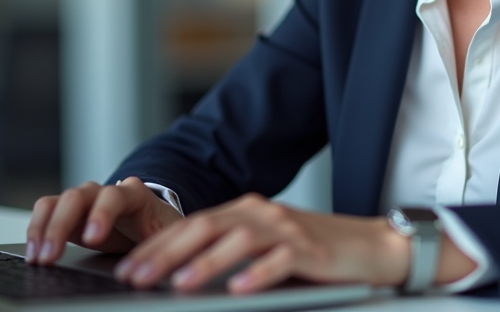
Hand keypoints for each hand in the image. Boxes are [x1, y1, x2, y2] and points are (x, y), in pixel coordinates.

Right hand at [26, 177, 183, 264]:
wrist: (151, 223)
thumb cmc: (158, 231)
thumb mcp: (165, 240)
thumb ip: (158, 247)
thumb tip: (152, 269)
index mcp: (134, 195)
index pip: (115, 196)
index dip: (102, 214)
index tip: (92, 238)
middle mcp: (104, 192)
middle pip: (77, 196)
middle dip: (61, 225)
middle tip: (51, 255)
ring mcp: (83, 200)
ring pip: (56, 202)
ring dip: (42, 229)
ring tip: (37, 258)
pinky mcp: (68, 213)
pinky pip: (46, 212)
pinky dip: (36, 231)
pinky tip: (34, 254)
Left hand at [112, 193, 412, 292]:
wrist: (372, 246)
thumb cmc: (315, 252)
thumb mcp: (265, 247)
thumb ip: (229, 252)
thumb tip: (180, 273)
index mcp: (245, 211)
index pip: (191, 225)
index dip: (157, 246)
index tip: (127, 268)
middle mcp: (262, 213)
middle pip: (205, 228)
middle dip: (166, 253)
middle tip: (136, 276)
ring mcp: (287, 229)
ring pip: (238, 241)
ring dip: (205, 263)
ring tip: (179, 284)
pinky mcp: (311, 250)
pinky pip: (280, 260)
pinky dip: (257, 273)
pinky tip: (238, 288)